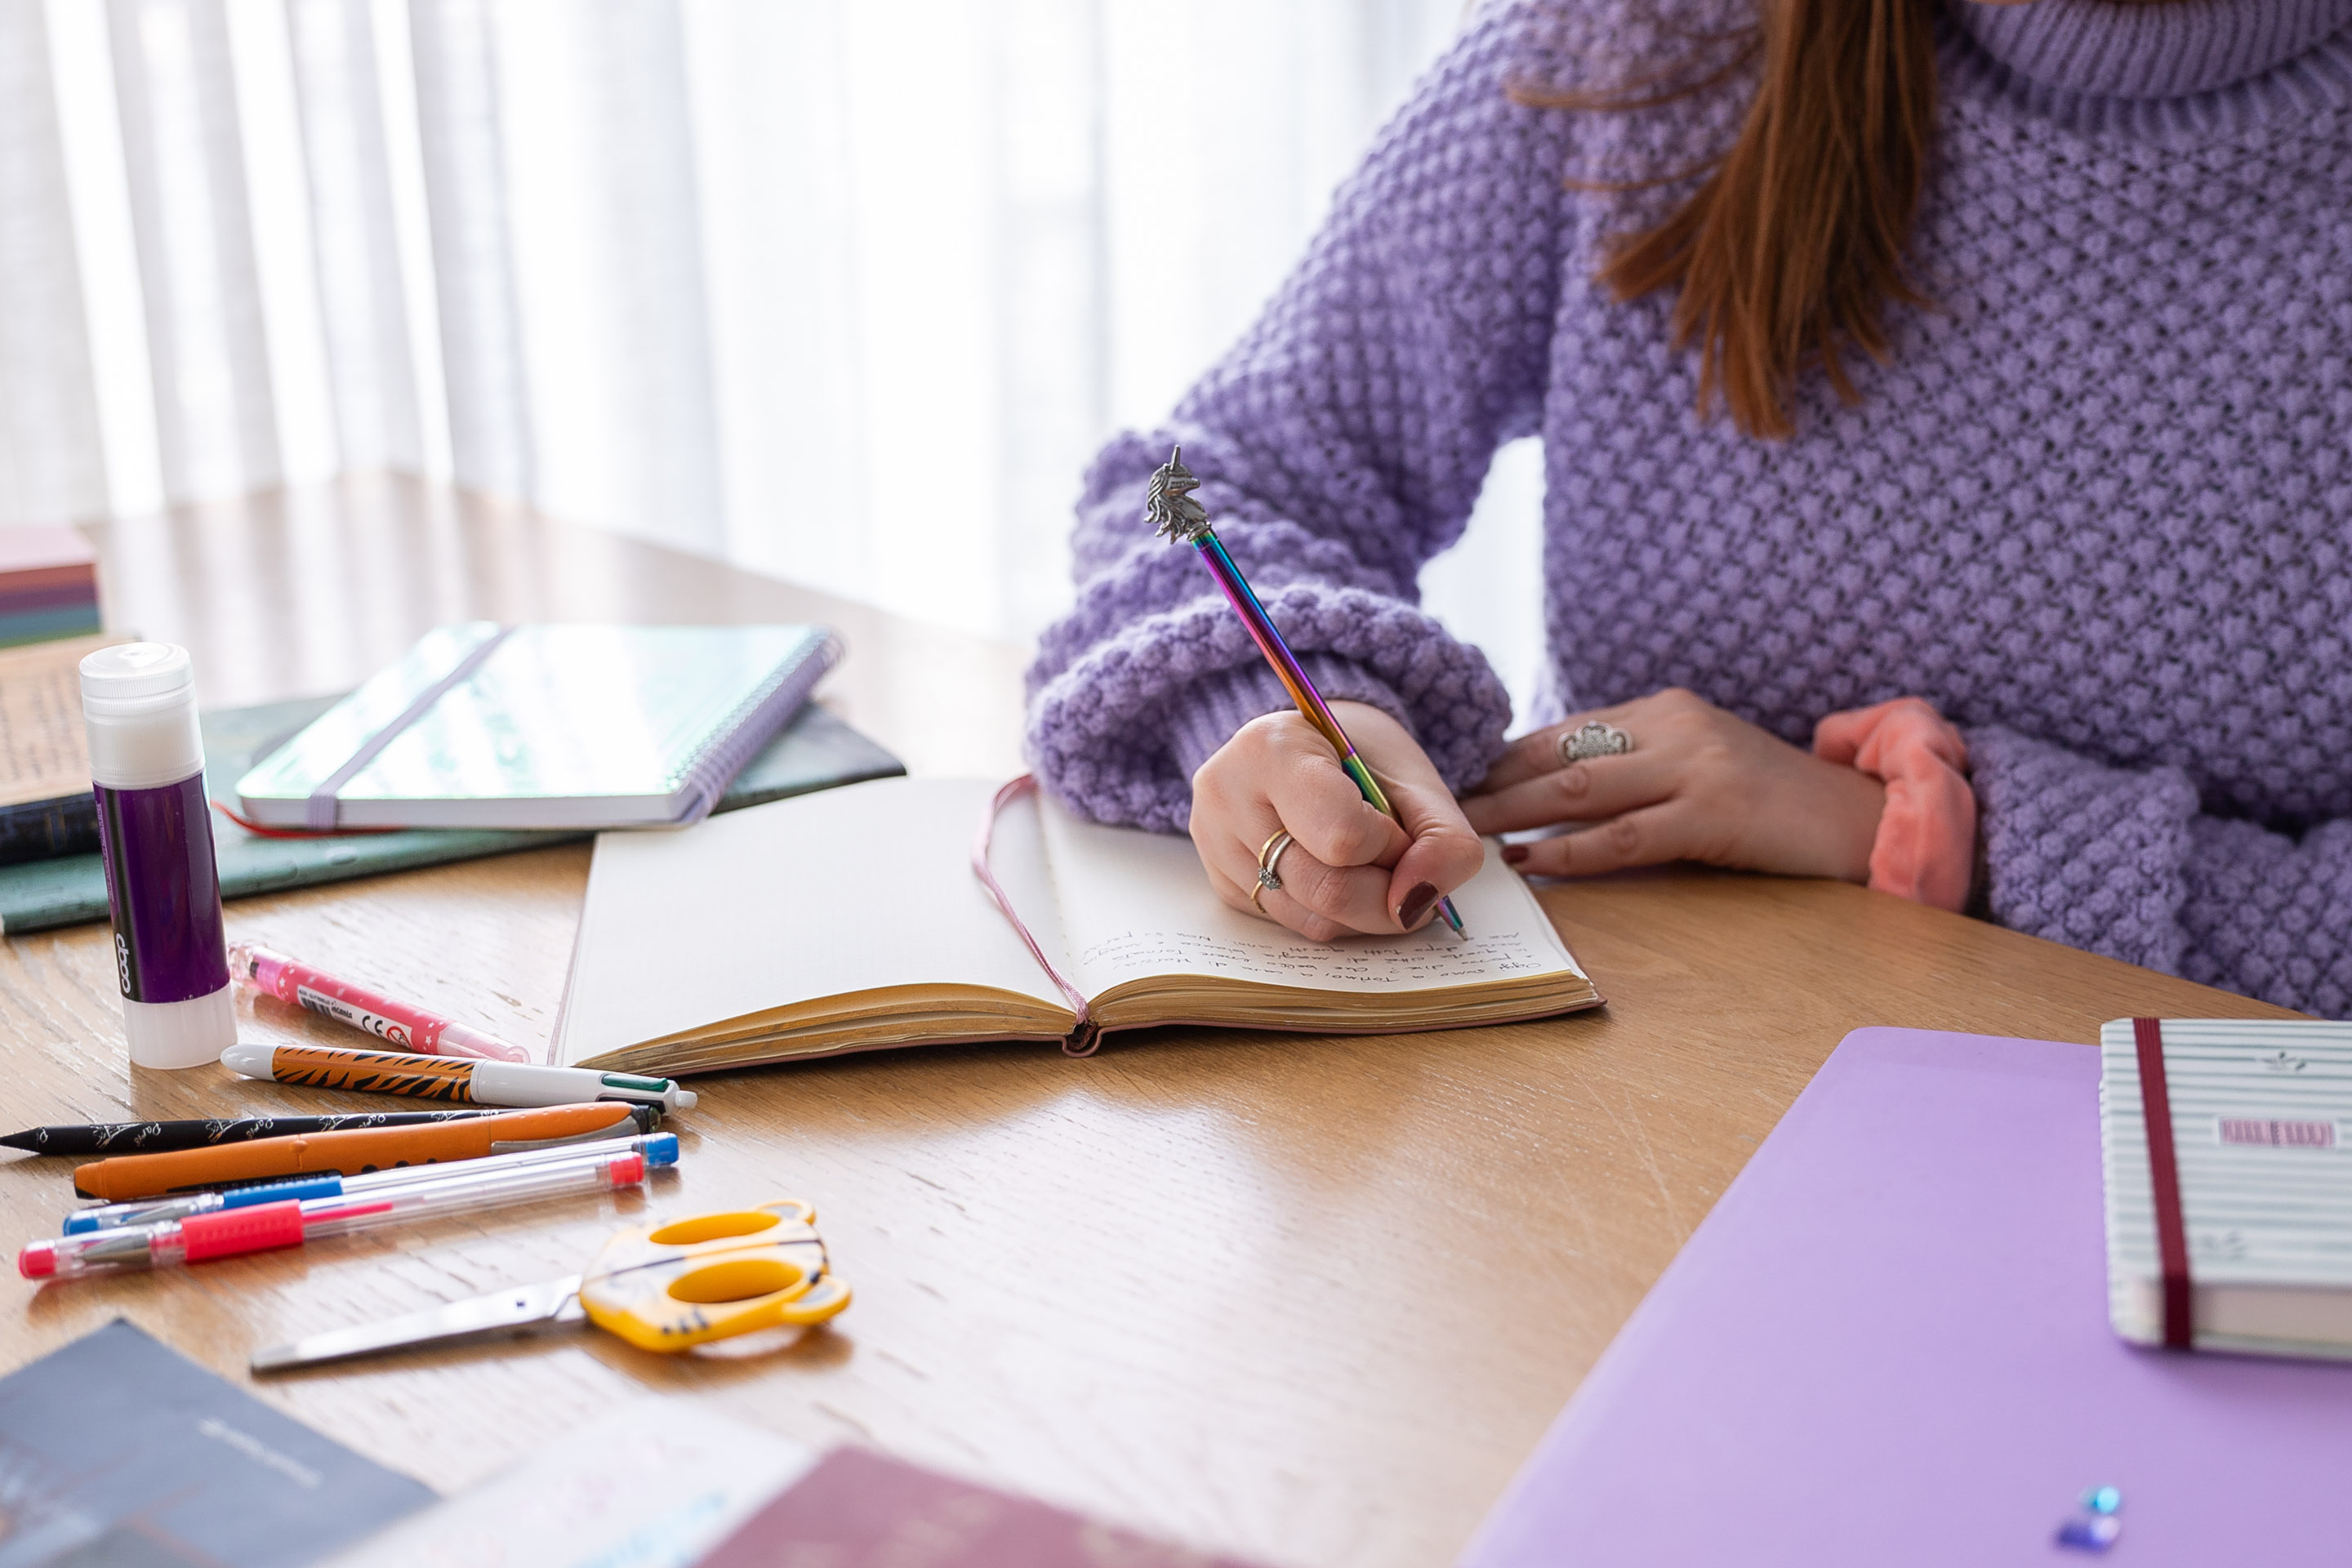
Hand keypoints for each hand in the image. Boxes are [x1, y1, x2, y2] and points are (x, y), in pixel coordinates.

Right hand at [1190, 701, 1484, 939]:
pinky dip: (1333, 917)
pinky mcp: (1221, 884)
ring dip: (1363, 912)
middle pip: (1326, 890)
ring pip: (1311, 921)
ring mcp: (1214, 843)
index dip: (1390, 848)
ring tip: (1371, 869)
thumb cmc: (1363, 761)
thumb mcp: (1417, 783)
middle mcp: (1227, 794)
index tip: (1398, 828)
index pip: (1342, 837)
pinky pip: (1292, 927)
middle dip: (1386, 896)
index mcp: (1272, 747)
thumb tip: (1418, 904)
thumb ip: (1443, 840)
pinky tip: (1337, 877)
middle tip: (1403, 871)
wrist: (1313, 752)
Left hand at [1460, 688, 1884, 880]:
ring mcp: (1696, 766)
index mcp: (1664, 710)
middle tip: (1432, 809)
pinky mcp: (1716, 812)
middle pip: (1556, 752)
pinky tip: (1529, 859)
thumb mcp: (1699, 769)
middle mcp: (1674, 725)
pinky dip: (1569, 848)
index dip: (1500, 757)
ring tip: (1462, 833)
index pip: (1561, 730)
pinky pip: (1625, 834)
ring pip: (1579, 787)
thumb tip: (1547, 799)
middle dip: (1489, 782)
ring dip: (1511, 811)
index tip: (1448, 780)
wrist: (1864, 819)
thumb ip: (1636, 771)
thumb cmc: (1773, 806)